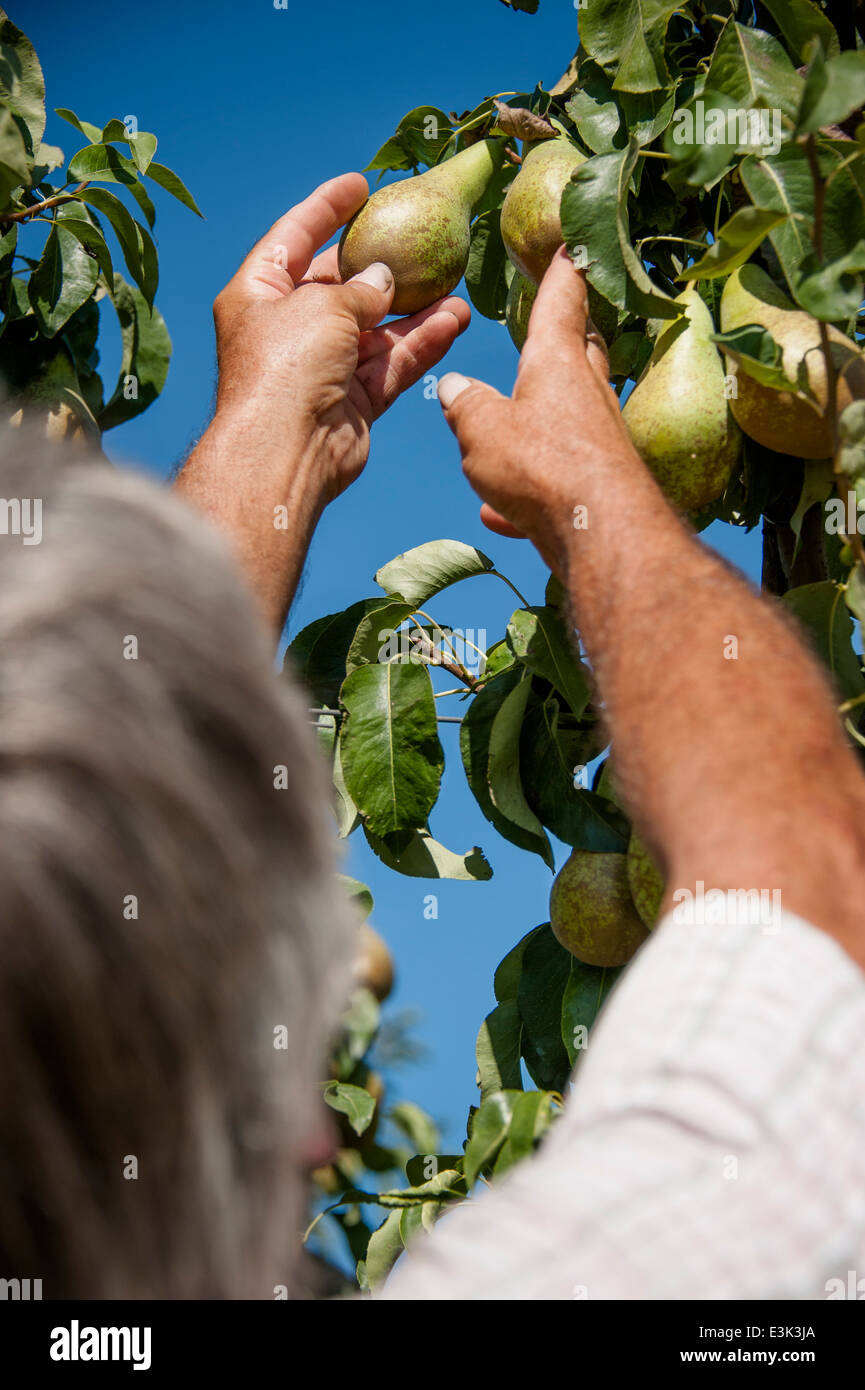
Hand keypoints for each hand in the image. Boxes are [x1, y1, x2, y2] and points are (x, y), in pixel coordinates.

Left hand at [211, 172, 469, 502]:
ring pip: (374, 329)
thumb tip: (384, 280)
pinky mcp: (352, 400)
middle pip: (338, 285)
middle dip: (380, 265)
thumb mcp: (322, 306)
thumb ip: (358, 287)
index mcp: (258, 294)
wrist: (286, 451)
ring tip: (456, 289)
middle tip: (420, 239)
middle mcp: (286, 328)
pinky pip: (390, 362)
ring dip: (415, 311)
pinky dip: (420, 344)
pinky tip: (454, 321)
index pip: (292, 237)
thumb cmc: (286, 366)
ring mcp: (321, 366)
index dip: (325, 208)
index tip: (360, 184)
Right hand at [436, 248, 638, 574]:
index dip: (564, 270)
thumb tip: (455, 388)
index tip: (572, 245)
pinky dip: (527, 492)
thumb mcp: (483, 431)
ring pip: (567, 419)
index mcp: (558, 363)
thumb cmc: (542, 466)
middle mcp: (587, 394)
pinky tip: (499, 515)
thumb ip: (465, 405)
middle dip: (569, 337)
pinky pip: (558, 479)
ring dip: (537, 426)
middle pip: (581, 352)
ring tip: (502, 442)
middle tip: (559, 324)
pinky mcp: (598, 485)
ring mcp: (598, 440)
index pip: (563, 300)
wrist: (600, 534)